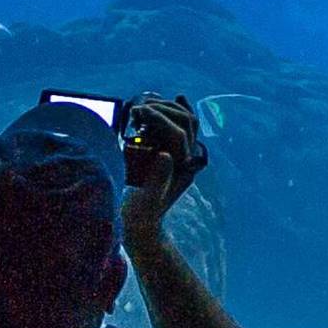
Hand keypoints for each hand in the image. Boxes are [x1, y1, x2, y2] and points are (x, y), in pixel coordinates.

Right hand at [118, 94, 202, 238]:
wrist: (142, 226)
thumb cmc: (142, 217)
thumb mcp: (146, 201)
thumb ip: (157, 181)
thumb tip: (166, 155)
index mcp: (183, 168)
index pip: (179, 133)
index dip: (160, 118)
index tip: (139, 113)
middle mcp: (187, 159)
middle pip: (186, 122)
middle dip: (164, 109)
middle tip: (139, 108)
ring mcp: (182, 156)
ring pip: (186, 122)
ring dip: (168, 108)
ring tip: (145, 104)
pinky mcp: (173, 155)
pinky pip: (180, 128)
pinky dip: (174, 112)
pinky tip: (167, 101)